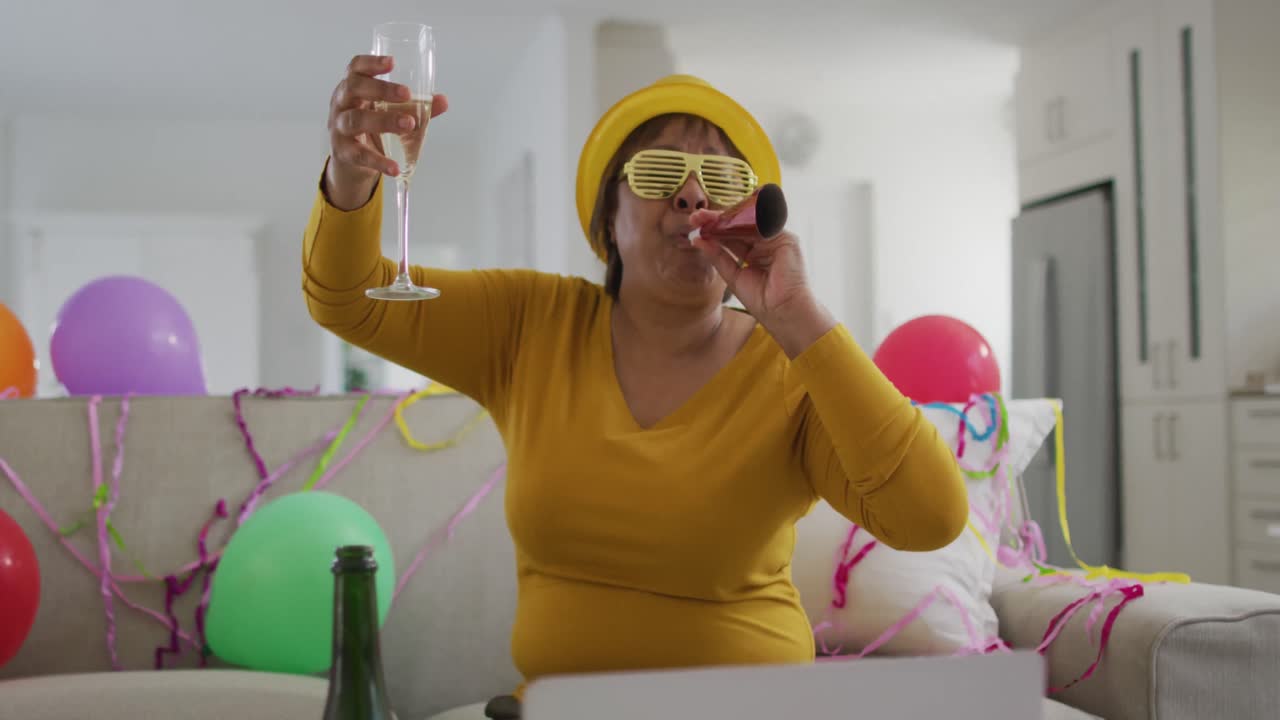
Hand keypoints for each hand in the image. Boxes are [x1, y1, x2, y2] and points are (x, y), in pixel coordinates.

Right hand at [325, 55, 448, 209]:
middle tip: (407, 94)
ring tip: (409, 124)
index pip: (355, 68)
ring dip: (384, 121)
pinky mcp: (342, 152)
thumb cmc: (371, 127)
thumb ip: (416, 107)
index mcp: (353, 88)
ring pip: (355, 120)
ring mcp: (339, 127)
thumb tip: (443, 101)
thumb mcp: (390, 113)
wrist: (351, 161)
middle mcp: (341, 104)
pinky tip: (394, 167)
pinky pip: (359, 155)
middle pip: (353, 88)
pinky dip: (378, 161)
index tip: (392, 62)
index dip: (371, 63)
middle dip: (381, 89)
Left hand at [689, 211, 835, 357]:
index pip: (733, 236)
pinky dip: (743, 222)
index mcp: (757, 253)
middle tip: (695, 217)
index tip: (695, 227)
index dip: (714, 231)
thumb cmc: (763, 301)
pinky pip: (762, 226)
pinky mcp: (786, 239)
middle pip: (739, 227)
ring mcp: (777, 240)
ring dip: (726, 219)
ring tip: (703, 218)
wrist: (782, 313)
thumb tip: (698, 240)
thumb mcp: (733, 276)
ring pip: (748, 224)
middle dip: (717, 221)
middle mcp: (767, 244)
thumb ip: (718, 256)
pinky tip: (724, 221)